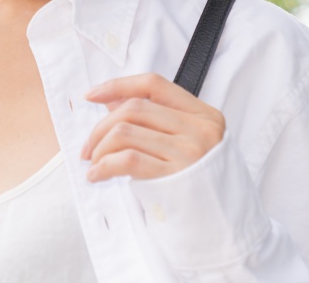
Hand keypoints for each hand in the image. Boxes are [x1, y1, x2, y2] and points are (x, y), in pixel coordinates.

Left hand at [79, 73, 224, 182]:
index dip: (118, 86)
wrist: (221, 224)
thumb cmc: (197, 182)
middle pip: (133, 109)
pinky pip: (126, 160)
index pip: (153, 84)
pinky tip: (97, 176)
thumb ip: (153, 119)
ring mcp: (190, 152)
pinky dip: (103, 166)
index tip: (91, 95)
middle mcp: (200, 130)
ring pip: (124, 133)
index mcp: (204, 115)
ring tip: (94, 164)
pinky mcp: (176, 176)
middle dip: (100, 127)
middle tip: (88, 148)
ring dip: (99, 149)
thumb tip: (110, 101)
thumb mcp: (185, 143)